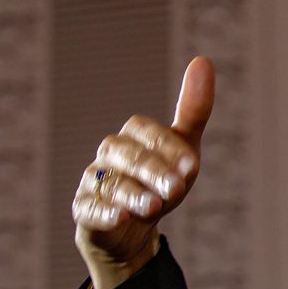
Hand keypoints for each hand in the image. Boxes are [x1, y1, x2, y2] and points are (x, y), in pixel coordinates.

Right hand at [72, 56, 214, 288]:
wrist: (136, 229)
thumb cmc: (160, 181)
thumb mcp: (183, 148)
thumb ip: (193, 110)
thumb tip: (202, 60)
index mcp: (134, 135)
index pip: (147, 133)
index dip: (169, 148)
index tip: (191, 167)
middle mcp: (111, 154)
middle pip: (129, 156)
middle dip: (153, 171)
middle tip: (177, 189)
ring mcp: (94, 182)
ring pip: (111, 183)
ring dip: (133, 194)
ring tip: (154, 207)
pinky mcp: (84, 210)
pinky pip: (89, 208)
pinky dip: (103, 212)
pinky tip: (120, 217)